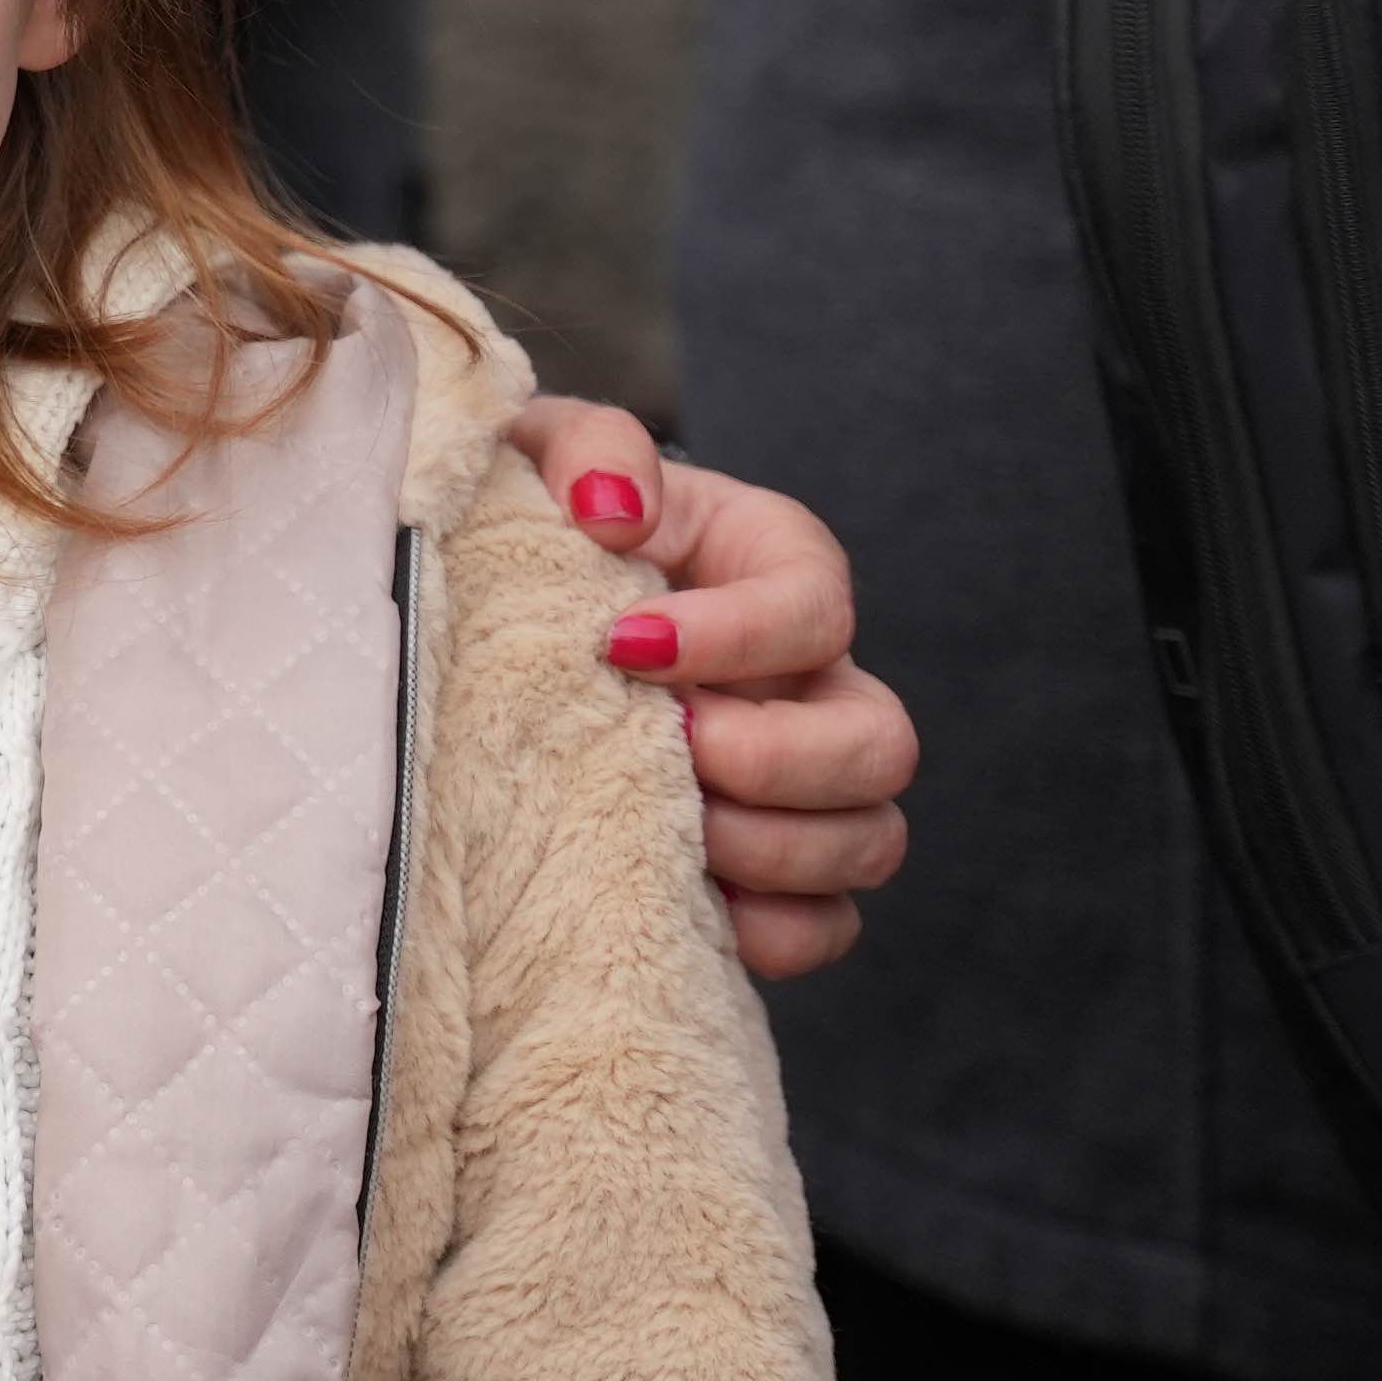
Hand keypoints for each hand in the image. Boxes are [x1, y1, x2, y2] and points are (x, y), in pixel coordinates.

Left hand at [506, 401, 916, 982]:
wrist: (501, 610)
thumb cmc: (537, 522)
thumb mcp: (546, 456)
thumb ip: (588, 449)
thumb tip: (611, 510)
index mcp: (775, 566)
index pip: (818, 605)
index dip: (738, 636)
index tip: (623, 645)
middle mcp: (814, 680)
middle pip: (880, 741)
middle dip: (773, 759)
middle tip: (668, 746)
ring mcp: (805, 783)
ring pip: (869, 839)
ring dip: (769, 848)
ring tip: (667, 823)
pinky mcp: (773, 870)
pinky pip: (828, 926)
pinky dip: (772, 931)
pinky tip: (686, 899)